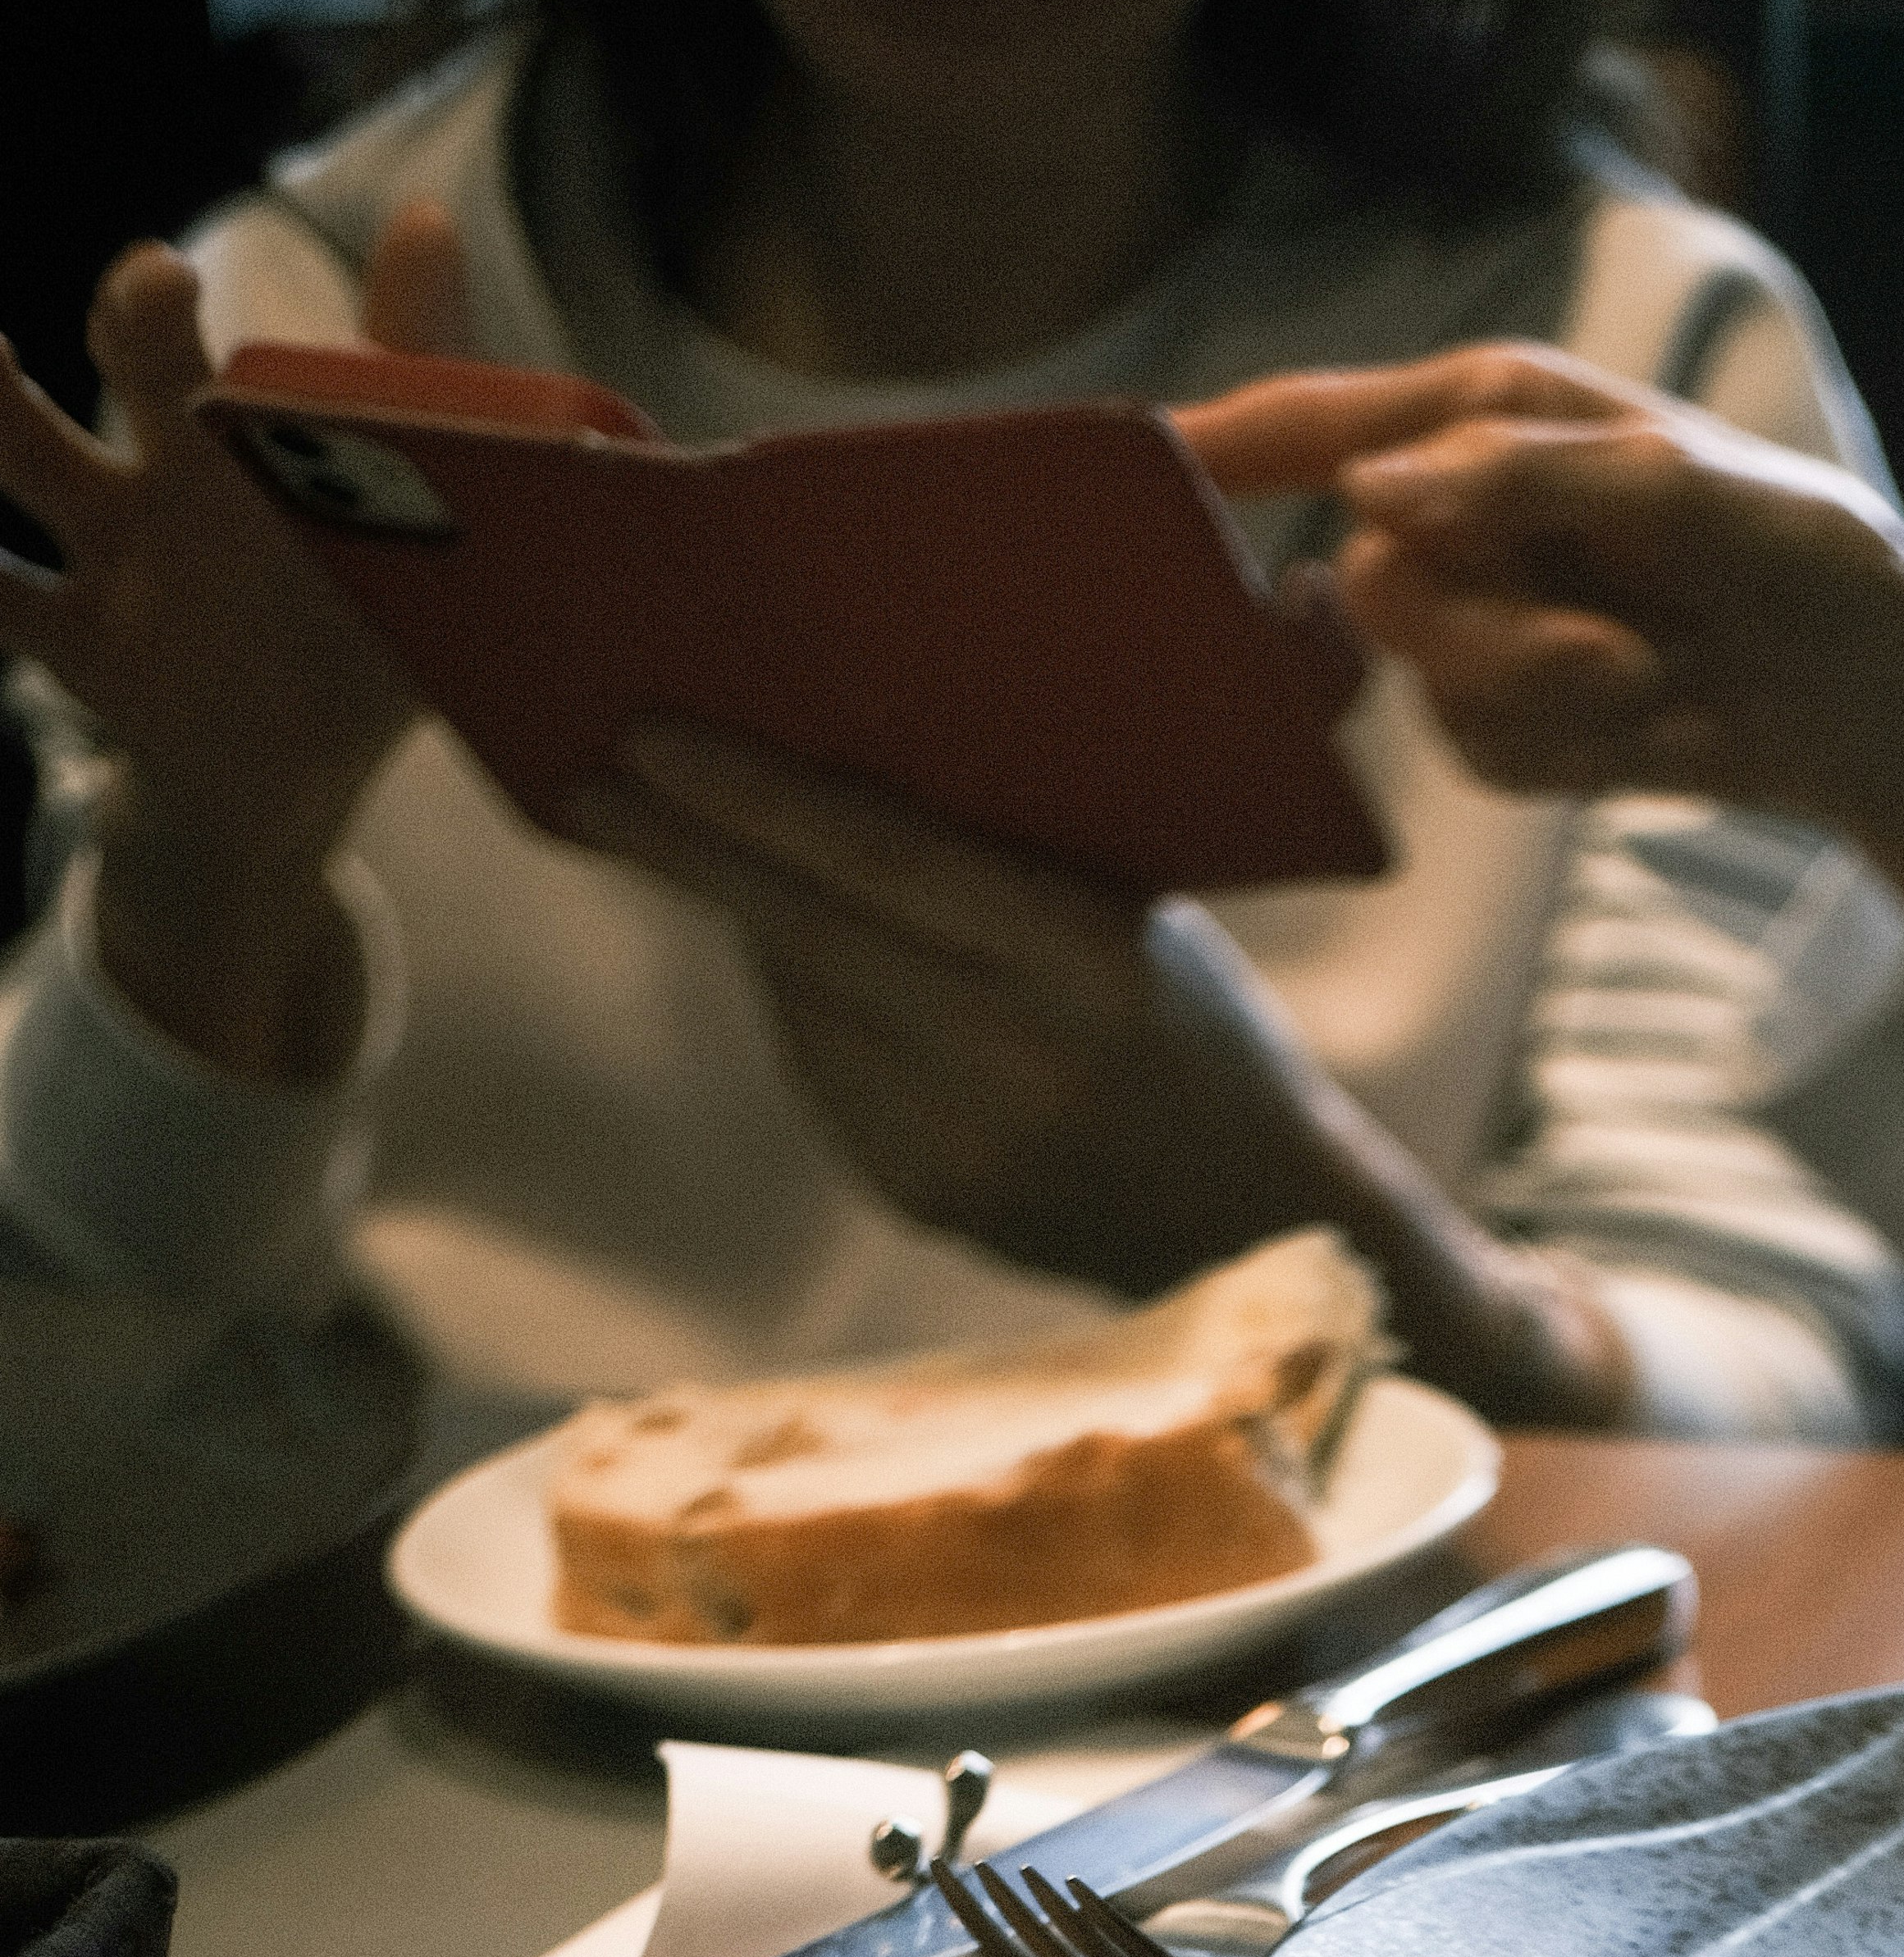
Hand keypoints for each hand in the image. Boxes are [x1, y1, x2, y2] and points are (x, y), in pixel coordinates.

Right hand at [0, 206, 473, 1078]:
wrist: (291, 772)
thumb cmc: (354, 624)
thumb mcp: (409, 517)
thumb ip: (416, 380)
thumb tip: (429, 218)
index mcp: (230, 429)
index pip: (176, 333)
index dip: (149, 298)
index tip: (164, 280)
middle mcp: (163, 472)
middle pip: (131, 369)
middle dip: (128, 326)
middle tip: (153, 298)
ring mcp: (116, 556)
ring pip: (26, 452)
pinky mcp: (87, 651)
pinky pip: (2, 604)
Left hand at [570, 720, 1628, 1418]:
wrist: (1256, 1220)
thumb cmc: (1199, 1025)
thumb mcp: (1142, 911)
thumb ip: (1017, 847)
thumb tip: (848, 739)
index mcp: (1090, 962)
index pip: (885, 859)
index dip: (756, 797)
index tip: (653, 736)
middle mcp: (1016, 1062)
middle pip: (806, 931)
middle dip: (688, 848)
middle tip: (595, 780)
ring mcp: (958, 1146)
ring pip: (799, 997)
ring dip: (745, 914)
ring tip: (685, 839)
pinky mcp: (917, 1195)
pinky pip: (820, 1066)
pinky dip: (801, 1001)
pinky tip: (803, 956)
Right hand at [1179, 350, 1903, 904]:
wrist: (1872, 697)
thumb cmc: (1800, 554)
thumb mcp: (1679, 490)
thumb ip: (1520, 481)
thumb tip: (1372, 494)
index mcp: (1491, 417)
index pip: (1323, 426)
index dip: (1223, 448)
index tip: (1133, 470)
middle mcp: (1466, 512)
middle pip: (1374, 592)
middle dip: (1494, 640)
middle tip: (1620, 653)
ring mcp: (1483, 624)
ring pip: (1429, 689)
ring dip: (1552, 702)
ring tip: (1660, 678)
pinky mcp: (1510, 718)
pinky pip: (1478, 757)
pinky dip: (1568, 755)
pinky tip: (1647, 725)